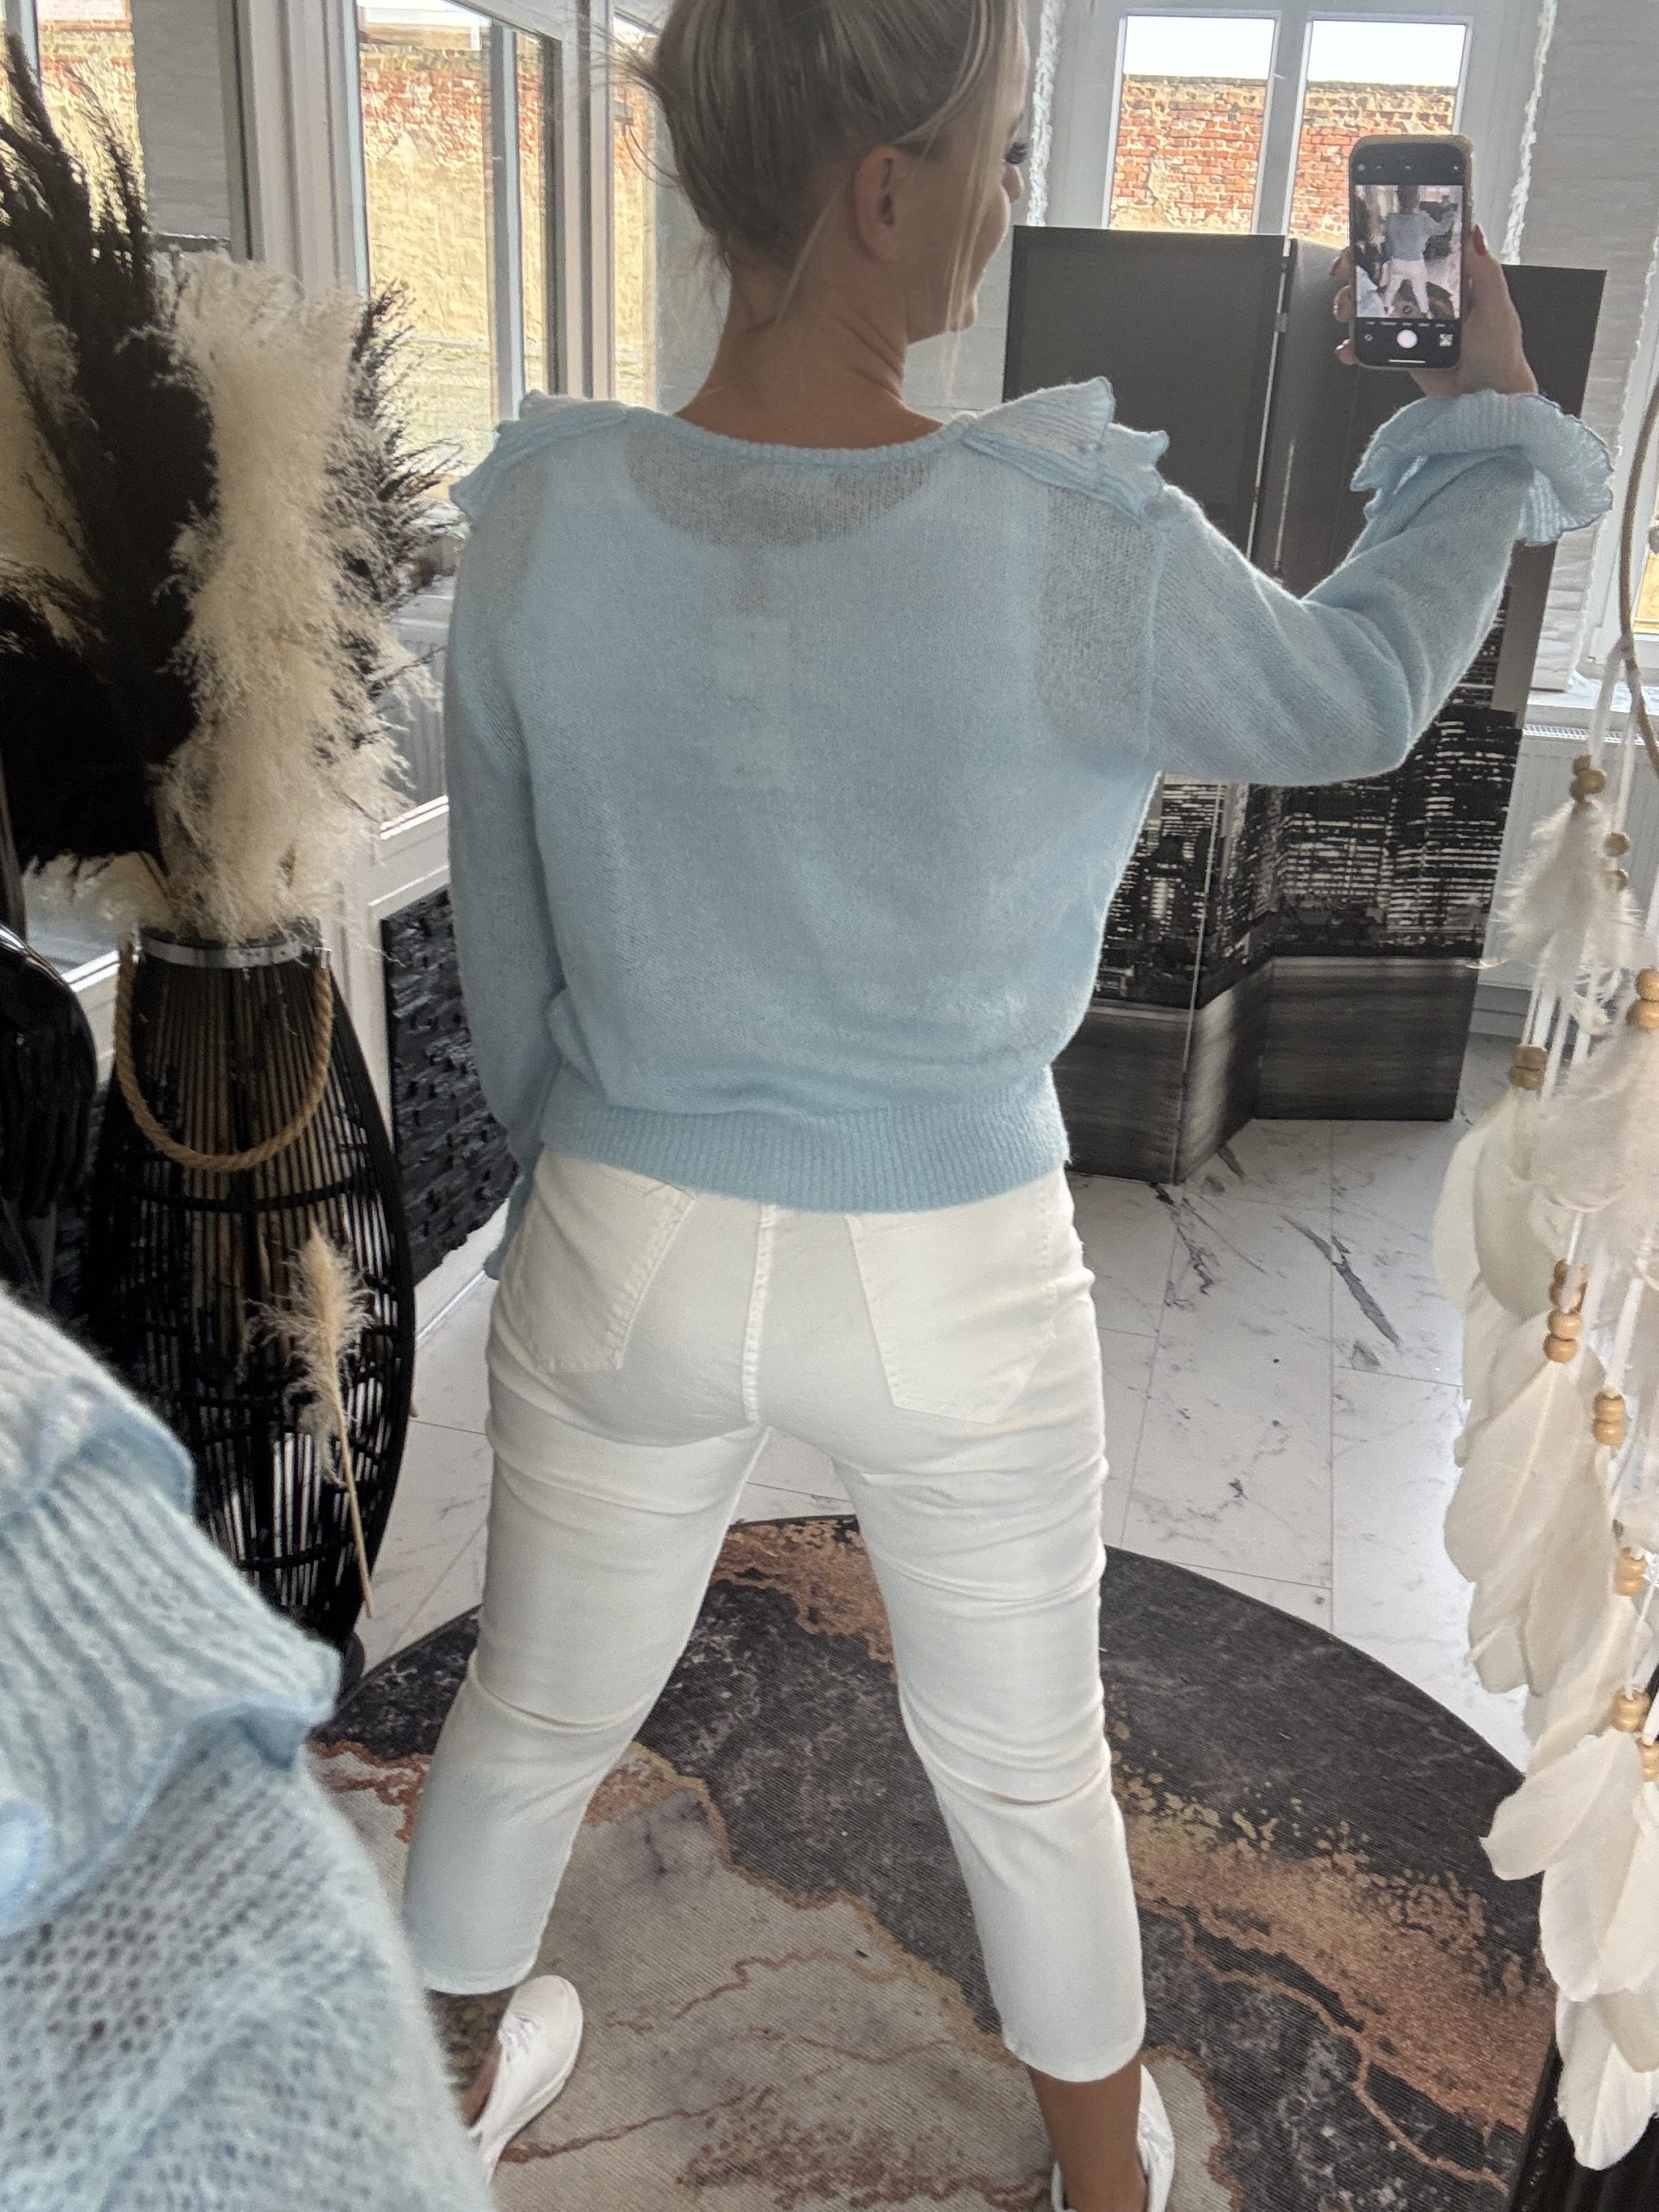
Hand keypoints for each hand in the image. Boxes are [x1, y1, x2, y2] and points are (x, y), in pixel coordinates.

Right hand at [1332, 226, 1538, 398]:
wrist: (1486, 400)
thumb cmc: (1500, 354)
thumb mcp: (1498, 307)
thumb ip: (1486, 272)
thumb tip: (1473, 233)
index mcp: (1451, 280)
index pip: (1416, 250)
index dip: (1389, 241)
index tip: (1368, 240)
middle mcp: (1427, 298)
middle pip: (1385, 274)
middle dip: (1358, 271)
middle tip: (1345, 274)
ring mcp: (1411, 325)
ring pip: (1371, 306)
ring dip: (1351, 305)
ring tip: (1346, 314)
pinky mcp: (1400, 352)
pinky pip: (1371, 344)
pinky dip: (1354, 345)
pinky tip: (1349, 347)